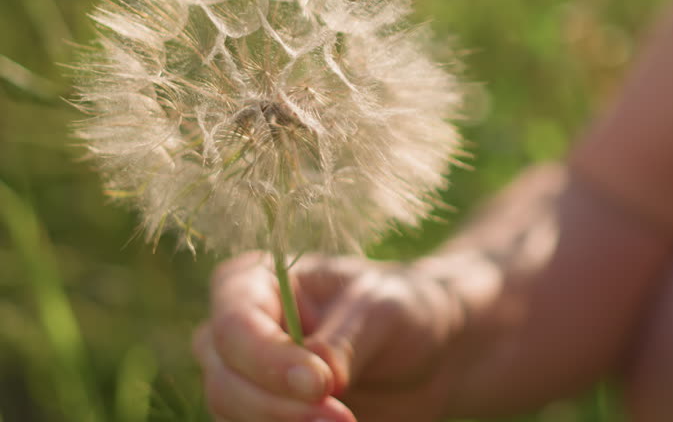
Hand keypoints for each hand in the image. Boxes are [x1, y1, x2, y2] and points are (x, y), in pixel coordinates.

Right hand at [193, 252, 462, 421]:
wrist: (429, 351)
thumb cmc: (403, 308)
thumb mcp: (384, 310)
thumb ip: (345, 340)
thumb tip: (316, 380)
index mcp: (257, 283)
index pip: (233, 326)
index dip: (267, 360)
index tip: (320, 384)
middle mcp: (239, 332)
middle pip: (224, 380)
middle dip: (276, 406)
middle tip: (341, 419)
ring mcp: (245, 378)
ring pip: (231, 414)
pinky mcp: (264, 414)